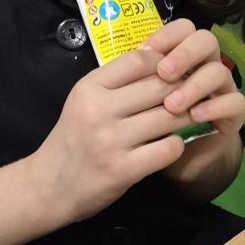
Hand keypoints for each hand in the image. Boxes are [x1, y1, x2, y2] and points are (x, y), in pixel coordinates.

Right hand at [33, 40, 197, 221]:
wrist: (50, 185)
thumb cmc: (74, 138)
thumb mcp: (86, 99)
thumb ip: (117, 81)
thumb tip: (160, 58)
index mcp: (90, 87)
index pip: (139, 60)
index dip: (165, 62)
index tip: (176, 70)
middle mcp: (99, 109)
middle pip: (159, 86)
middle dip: (183, 88)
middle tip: (195, 92)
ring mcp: (111, 140)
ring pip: (168, 116)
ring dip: (185, 116)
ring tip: (190, 117)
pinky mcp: (123, 169)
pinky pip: (168, 149)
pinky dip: (177, 145)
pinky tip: (172, 145)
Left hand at [148, 20, 244, 191]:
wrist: (177, 158)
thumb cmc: (151, 123)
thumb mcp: (138, 97)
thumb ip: (137, 76)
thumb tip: (128, 57)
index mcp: (183, 54)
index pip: (184, 28)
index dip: (168, 34)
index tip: (146, 51)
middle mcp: (206, 64)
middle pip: (206, 40)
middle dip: (184, 54)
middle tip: (164, 73)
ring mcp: (222, 87)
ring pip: (220, 71)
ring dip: (194, 85)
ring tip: (172, 105)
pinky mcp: (233, 113)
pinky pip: (235, 102)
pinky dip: (215, 106)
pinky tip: (195, 115)